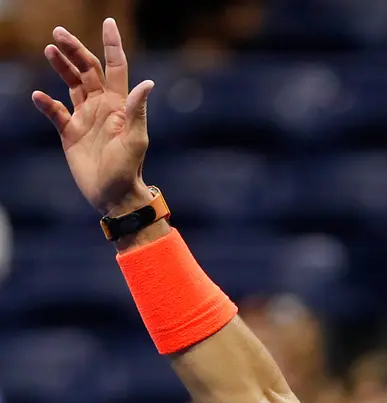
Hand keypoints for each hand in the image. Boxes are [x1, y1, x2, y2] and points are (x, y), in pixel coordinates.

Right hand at [31, 20, 155, 216]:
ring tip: (50, 49)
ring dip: (61, 67)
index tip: (108, 22)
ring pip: (71, 84)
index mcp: (120, 105)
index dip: (112, 45)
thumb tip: (147, 84)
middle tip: (58, 32)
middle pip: (88, 70)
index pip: (116, 67)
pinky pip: (55, 112)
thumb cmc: (129, 169)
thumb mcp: (136, 139)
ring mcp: (85, 118)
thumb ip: (137, 111)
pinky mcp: (69, 133)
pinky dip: (46, 103)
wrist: (114, 195)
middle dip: (75, 50)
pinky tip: (38, 96)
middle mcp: (102, 107)